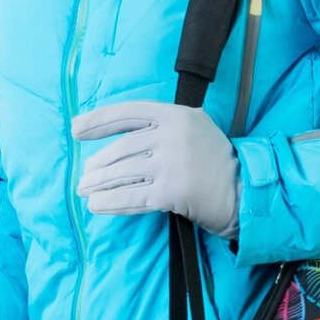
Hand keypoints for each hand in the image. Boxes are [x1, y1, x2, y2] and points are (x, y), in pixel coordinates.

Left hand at [72, 99, 240, 238]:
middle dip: (98, 165)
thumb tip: (115, 142)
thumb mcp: (193, 129)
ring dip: (99, 185)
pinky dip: (111, 203)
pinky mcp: (172, 191)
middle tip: (85, 177)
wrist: (243, 192)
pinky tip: (97, 206)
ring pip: (123, 174)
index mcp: (176, 114)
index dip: (98, 121)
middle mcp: (172, 135)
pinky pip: (132, 197)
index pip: (127, 113)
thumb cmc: (214, 163)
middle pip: (122, 149)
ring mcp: (172, 163)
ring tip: (85, 191)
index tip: (76, 130)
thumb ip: (160, 127)